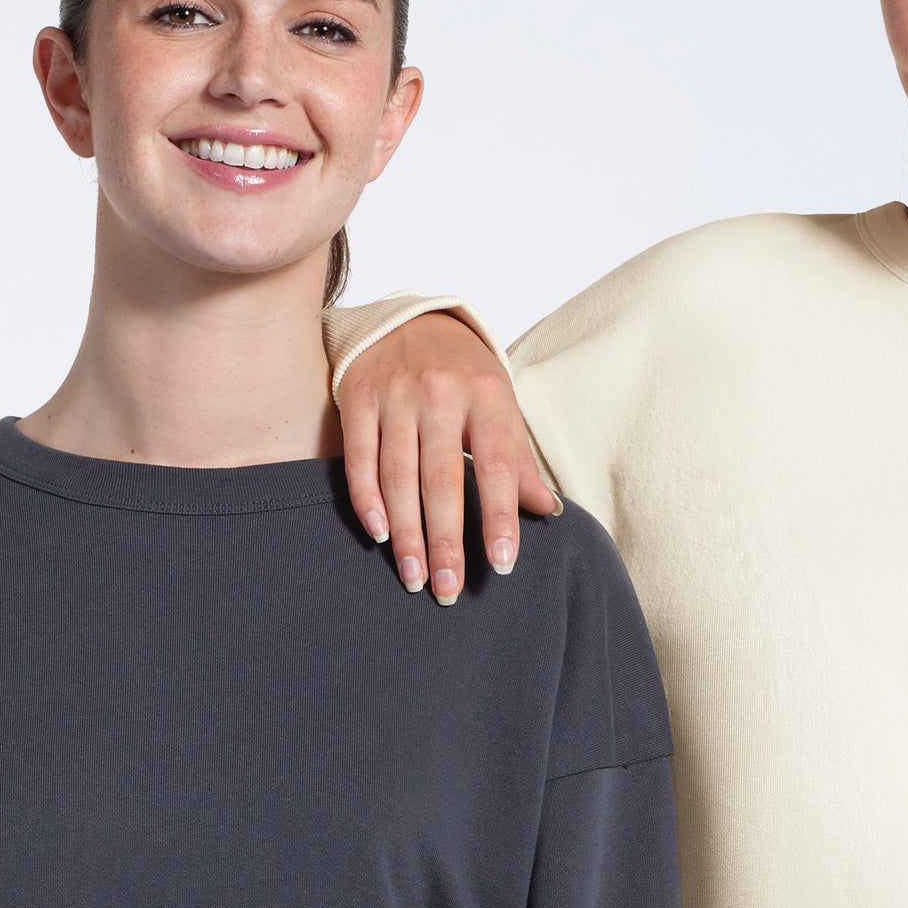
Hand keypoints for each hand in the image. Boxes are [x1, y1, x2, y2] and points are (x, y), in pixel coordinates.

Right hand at [338, 314, 559, 606]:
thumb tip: (548, 511)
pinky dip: (367, 499)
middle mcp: (441, 393)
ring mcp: (396, 394)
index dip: (499, 516)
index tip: (502, 564)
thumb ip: (518, 461)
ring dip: (407, 533)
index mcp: (487, 395)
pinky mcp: (358, 397)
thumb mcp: (500, 407)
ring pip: (398, 475)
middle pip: (442, 479)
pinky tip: (379, 536)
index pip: (496, 465)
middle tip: (448, 589)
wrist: (410, 318)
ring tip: (415, 578)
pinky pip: (359, 457)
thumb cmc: (464, 376)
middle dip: (446, 540)